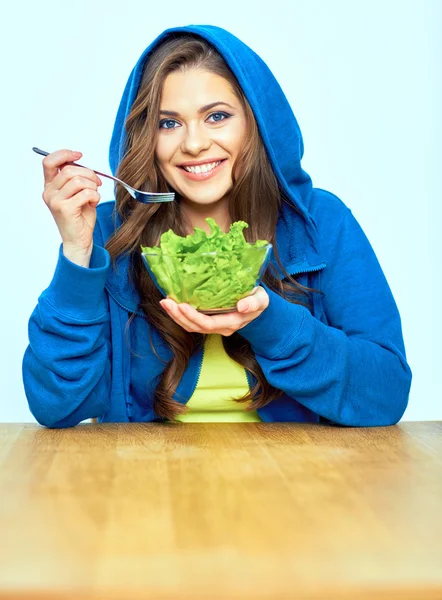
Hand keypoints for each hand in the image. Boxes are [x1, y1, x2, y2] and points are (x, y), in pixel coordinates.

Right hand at [41, 149, 101, 264]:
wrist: (79, 240)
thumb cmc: (79, 217)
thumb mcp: (76, 193)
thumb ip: (75, 177)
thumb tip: (80, 160)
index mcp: (49, 186)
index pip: (49, 161)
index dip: (65, 154)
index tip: (79, 155)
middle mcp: (49, 192)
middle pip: (69, 169)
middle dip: (89, 173)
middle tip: (97, 182)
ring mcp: (55, 201)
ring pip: (79, 180)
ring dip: (93, 186)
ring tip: (94, 195)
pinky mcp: (65, 209)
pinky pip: (86, 193)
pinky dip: (95, 197)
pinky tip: (92, 204)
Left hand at [159, 286, 268, 335]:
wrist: (257, 305)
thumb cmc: (258, 299)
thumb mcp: (261, 299)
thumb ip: (253, 302)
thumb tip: (242, 306)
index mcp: (232, 322)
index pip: (209, 324)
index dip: (194, 317)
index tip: (182, 305)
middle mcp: (221, 327)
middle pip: (196, 327)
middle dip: (179, 316)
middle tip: (166, 302)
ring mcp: (214, 326)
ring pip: (191, 326)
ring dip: (176, 316)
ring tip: (165, 303)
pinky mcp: (209, 321)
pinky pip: (192, 322)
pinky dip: (180, 315)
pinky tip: (172, 304)